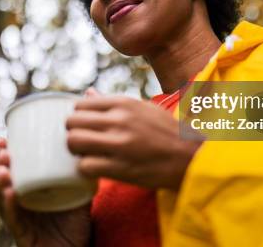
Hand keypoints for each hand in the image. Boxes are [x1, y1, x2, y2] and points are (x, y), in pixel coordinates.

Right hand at [0, 137, 91, 246]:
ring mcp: (18, 219)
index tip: (4, 137)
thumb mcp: (79, 194)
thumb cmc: (74, 224)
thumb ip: (82, 175)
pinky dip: (8, 205)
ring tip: (3, 168)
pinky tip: (9, 192)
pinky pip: (12, 219)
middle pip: (1, 181)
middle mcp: (19, 203)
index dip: (4, 154)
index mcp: (28, 190)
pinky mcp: (22, 234)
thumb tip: (89, 148)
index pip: (12, 169)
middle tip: (3, 150)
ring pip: (0, 198)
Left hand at [66, 89, 202, 189]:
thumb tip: (88, 93)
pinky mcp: (120, 168)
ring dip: (76, 151)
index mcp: (124, 103)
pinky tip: (97, 168)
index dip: (79, 117)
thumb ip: (113, 103)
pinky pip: (85, 166)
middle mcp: (119, 120)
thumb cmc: (167, 132)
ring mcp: (119, 144)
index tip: (86, 127)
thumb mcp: (143, 108)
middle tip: (84, 142)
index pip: (80, 104)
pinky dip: (86, 169)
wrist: (190, 158)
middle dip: (73, 133)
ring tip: (88, 154)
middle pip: (72, 122)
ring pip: (74, 142)